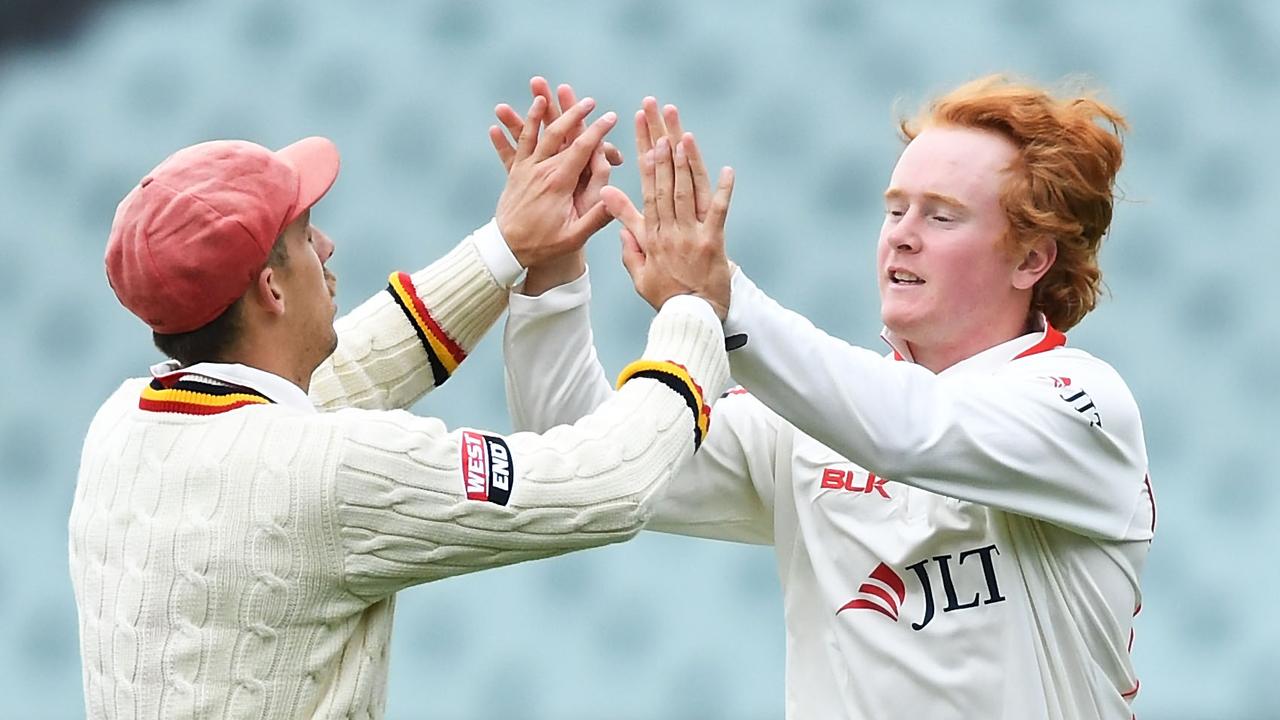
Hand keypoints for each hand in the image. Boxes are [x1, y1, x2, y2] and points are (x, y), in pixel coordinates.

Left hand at [492, 91, 618, 268]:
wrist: (506, 249)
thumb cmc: (543, 245)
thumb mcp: (574, 236)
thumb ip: (597, 217)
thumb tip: (616, 197)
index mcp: (558, 182)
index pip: (582, 147)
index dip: (598, 130)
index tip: (612, 116)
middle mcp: (540, 170)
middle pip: (558, 133)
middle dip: (574, 112)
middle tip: (589, 100)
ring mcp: (525, 170)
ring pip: (534, 134)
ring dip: (542, 112)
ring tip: (546, 93)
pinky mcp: (515, 173)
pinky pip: (517, 145)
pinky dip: (519, 128)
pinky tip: (513, 116)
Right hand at [602, 103, 734, 319]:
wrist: (691, 319)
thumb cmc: (666, 295)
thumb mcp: (638, 271)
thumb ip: (628, 240)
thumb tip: (613, 209)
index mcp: (651, 233)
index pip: (646, 185)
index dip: (645, 152)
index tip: (643, 126)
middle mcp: (669, 228)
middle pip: (663, 179)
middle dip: (661, 142)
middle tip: (657, 112)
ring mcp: (691, 234)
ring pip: (686, 190)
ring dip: (684, 160)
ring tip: (681, 131)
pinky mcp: (714, 243)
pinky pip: (718, 212)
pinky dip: (722, 190)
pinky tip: (727, 169)